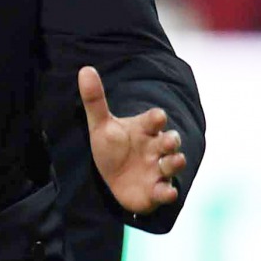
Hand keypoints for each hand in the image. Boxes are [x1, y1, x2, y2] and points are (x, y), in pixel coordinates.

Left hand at [79, 65, 184, 215]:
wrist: (113, 179)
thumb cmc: (112, 147)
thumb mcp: (100, 125)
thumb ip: (94, 100)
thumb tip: (85, 68)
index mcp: (144, 129)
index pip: (153, 120)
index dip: (156, 118)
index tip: (158, 116)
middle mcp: (156, 148)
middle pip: (169, 141)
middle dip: (172, 140)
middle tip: (169, 140)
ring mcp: (159, 169)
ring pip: (173, 164)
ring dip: (176, 162)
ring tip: (175, 160)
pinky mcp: (157, 190)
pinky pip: (166, 191)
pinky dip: (168, 192)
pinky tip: (168, 192)